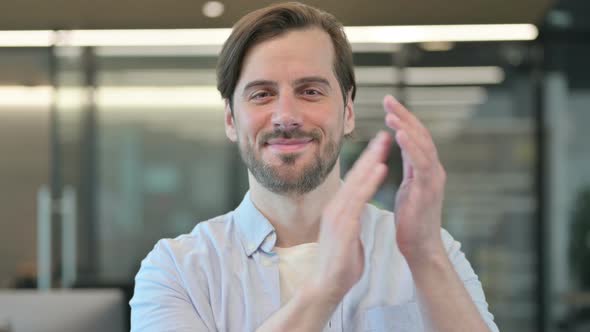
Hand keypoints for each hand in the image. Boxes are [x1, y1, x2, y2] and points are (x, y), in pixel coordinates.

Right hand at [312, 131, 391, 301]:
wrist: (325, 285)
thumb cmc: (339, 264)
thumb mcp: (349, 237)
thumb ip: (353, 223)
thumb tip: (357, 217)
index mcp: (339, 210)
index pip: (356, 181)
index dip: (368, 162)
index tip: (380, 147)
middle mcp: (336, 207)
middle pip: (356, 175)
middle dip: (371, 153)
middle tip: (384, 134)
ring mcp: (338, 215)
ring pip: (357, 181)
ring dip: (371, 160)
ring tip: (384, 142)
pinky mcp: (343, 225)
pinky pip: (360, 199)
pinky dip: (370, 181)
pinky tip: (380, 168)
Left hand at [383, 95, 446, 263]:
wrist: (421, 249)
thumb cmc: (412, 222)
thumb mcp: (409, 189)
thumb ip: (409, 168)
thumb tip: (401, 150)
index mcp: (425, 169)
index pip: (415, 137)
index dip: (403, 119)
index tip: (388, 104)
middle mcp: (433, 170)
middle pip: (420, 135)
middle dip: (404, 115)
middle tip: (388, 99)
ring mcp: (433, 180)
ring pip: (423, 145)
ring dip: (407, 127)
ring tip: (392, 113)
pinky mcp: (429, 191)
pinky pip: (422, 164)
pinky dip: (412, 147)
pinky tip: (400, 133)